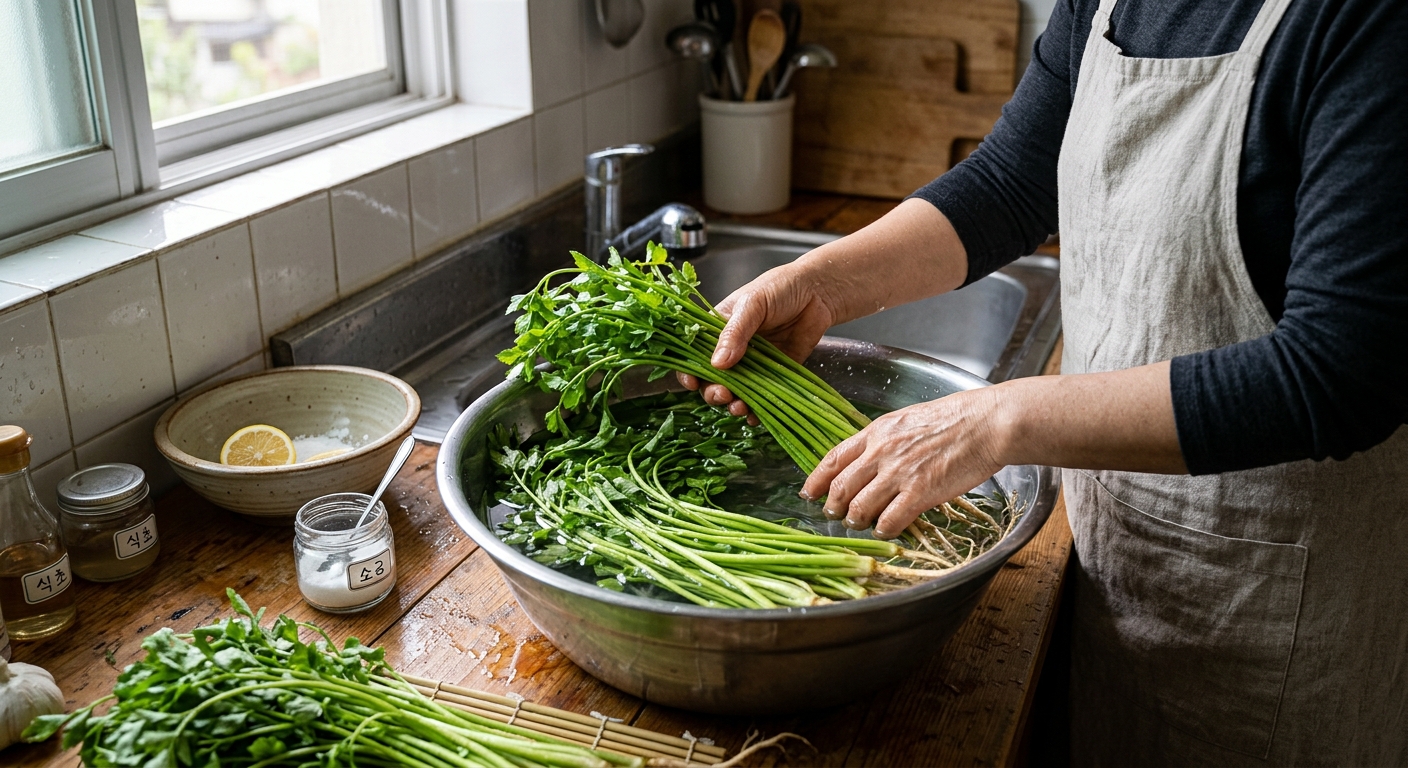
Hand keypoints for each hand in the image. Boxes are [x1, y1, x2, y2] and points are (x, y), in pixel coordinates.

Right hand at [677, 262, 838, 420]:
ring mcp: (753, 364)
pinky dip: (757, 410)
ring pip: (736, 391)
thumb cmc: (780, 288)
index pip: (694, 353)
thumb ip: (735, 332)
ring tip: (739, 408)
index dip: (689, 369)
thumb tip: (717, 363)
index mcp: (717, 328)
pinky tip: (756, 416)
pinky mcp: (774, 374)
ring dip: (733, 404)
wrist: (819, 291)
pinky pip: (762, 396)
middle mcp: (732, 349)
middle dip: (713, 391)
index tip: (691, 381)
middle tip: (722, 395)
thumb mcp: (753, 303)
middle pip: (713, 379)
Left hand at [801, 388, 1006, 538]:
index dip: (816, 479)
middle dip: (833, 506)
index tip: (808, 492)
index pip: (834, 458)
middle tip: (834, 515)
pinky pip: (890, 520)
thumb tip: (870, 459)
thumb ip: (885, 439)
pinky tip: (886, 530)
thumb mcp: (908, 420)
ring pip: (860, 506)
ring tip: (860, 524)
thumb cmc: (955, 419)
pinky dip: (883, 529)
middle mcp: (882, 452)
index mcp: (877, 432)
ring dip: (856, 520)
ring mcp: (899, 473)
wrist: (986, 423)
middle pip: (841, 486)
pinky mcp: (921, 492)